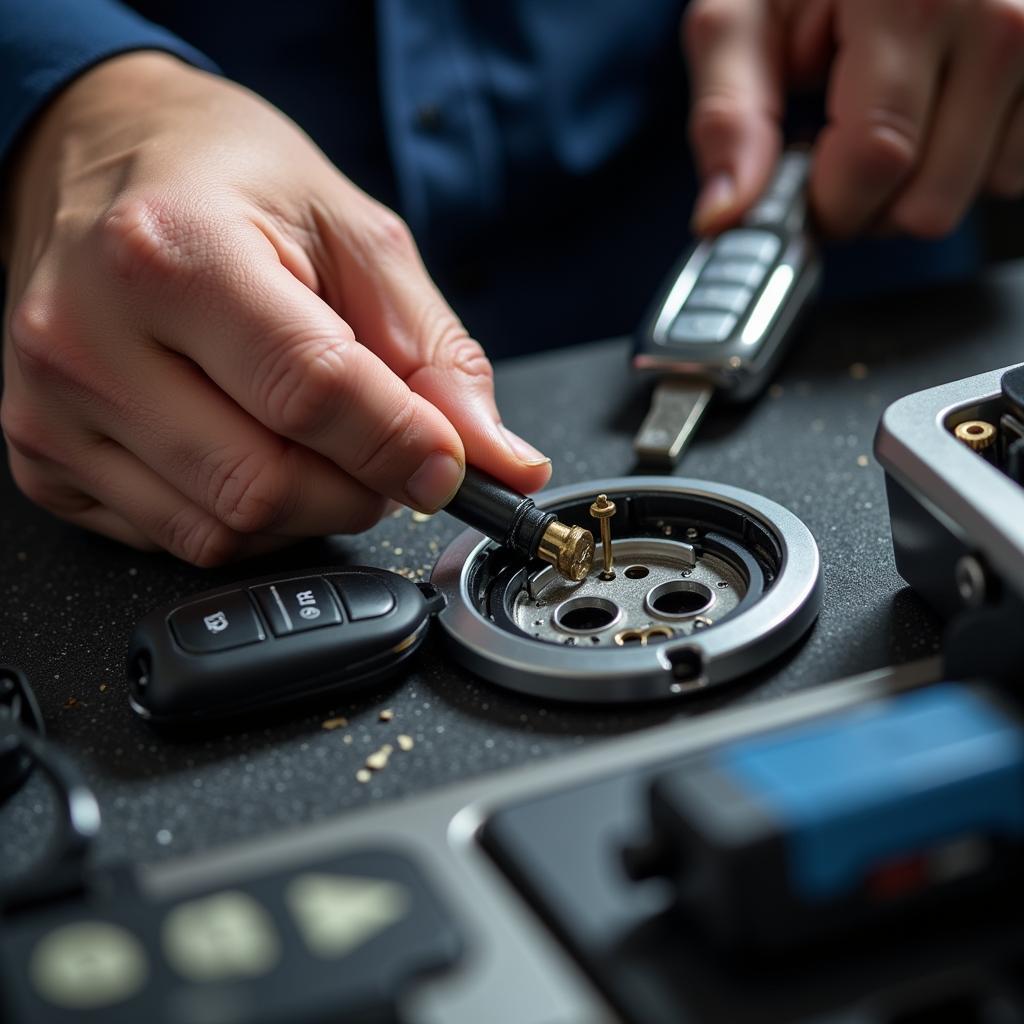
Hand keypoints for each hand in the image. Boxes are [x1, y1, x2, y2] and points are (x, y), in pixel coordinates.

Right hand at [0, 53, 550, 563]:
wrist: (102, 159)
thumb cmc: (228, 183)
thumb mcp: (357, 238)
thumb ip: (437, 357)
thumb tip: (500, 460)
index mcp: (173, 252)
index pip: (310, 391)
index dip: (400, 445)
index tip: (448, 464)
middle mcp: (90, 335)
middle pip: (264, 484)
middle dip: (357, 488)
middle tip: (382, 448)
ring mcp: (52, 407)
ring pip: (222, 530)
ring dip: (305, 509)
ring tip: (315, 440)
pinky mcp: (43, 457)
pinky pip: (176, 539)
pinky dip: (243, 517)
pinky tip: (246, 448)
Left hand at [684, 0, 1023, 236]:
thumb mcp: (744, 14)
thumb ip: (729, 116)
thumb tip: (725, 215)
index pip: (874, 161)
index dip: (825, 205)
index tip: (799, 192)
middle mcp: (997, 16)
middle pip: (927, 203)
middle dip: (868, 203)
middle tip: (840, 147)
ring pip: (974, 196)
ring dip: (922, 183)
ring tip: (894, 112)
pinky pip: (1016, 172)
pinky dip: (971, 160)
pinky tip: (941, 108)